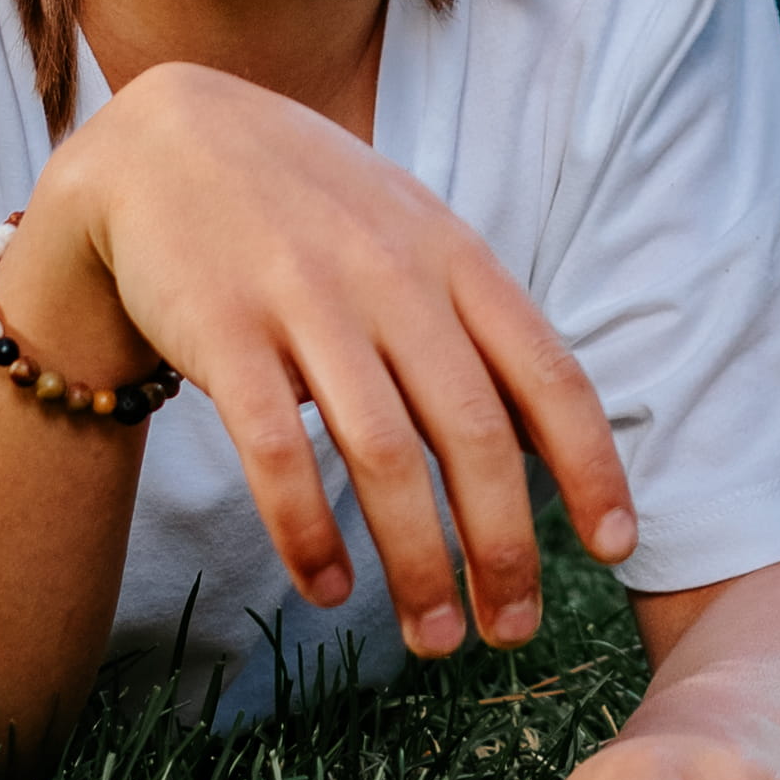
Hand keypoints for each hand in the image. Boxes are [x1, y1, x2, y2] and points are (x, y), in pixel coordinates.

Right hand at [6, 65, 635, 658]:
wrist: (164, 142)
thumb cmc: (305, 205)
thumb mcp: (406, 230)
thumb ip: (472, 318)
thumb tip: (548, 436)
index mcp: (451, 254)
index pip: (547, 370)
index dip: (590, 464)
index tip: (615, 547)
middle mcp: (391, 275)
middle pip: (474, 432)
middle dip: (504, 546)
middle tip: (513, 631)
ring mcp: (306, 301)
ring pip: (384, 457)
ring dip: (418, 563)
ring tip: (437, 637)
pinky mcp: (224, 333)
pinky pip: (277, 455)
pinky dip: (309, 535)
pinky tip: (328, 588)